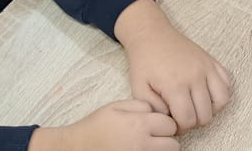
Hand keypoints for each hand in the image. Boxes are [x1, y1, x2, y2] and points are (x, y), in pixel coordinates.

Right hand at [29, 101, 177, 150]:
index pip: (171, 125)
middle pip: (173, 145)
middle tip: (156, 138)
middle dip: (167, 140)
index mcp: (140, 124)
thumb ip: (140, 105)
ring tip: (149, 145)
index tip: (158, 125)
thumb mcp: (116, 106)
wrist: (77, 147)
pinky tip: (141, 150)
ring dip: (161, 150)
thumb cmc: (96, 126)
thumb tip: (156, 110)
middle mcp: (143, 144)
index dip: (165, 124)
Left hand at [117, 0, 231, 133]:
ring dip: (210, 109)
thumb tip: (170, 119)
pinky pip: (227, 83)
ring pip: (222, 101)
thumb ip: (153, 109)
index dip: (180, 127)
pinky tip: (206, 93)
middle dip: (194, 121)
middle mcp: (195, 76)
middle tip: (183, 114)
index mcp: (175, 85)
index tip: (173, 121)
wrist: (152, 35)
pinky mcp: (212, 61)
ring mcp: (206, 67)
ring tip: (196, 105)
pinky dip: (220, 92)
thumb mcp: (139, 88)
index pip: (188, 120)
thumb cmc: (145, 62)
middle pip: (205, 115)